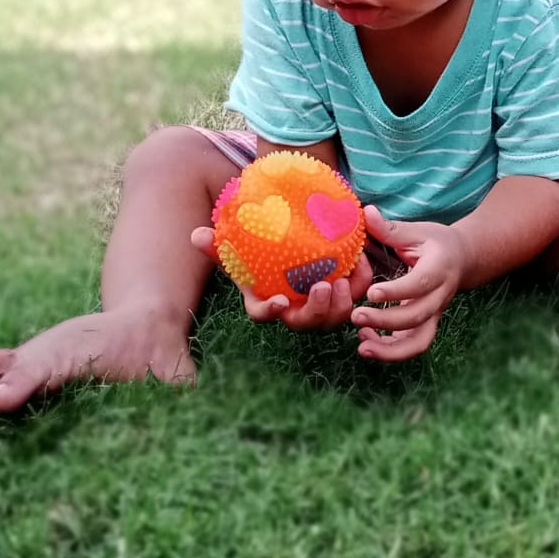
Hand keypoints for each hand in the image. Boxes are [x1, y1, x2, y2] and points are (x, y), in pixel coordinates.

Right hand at [191, 227, 373, 331]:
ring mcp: (321, 306)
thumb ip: (219, 244)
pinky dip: (361, 282)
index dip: (270, 311)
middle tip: (323, 286)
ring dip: (341, 303)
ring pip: (334, 317)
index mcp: (266, 301)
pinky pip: (356, 295)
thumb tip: (197, 235)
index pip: (263, 314)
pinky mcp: (343, 295)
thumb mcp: (240, 249)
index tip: (280, 301)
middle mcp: (294, 310)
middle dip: (317, 310)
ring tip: (343, 280)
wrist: (291, 244)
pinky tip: (360, 259)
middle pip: (306, 322)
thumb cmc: (262, 252)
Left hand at [349, 206, 466, 361]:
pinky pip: (413, 346)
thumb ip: (390, 229)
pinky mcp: (427, 324)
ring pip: (419, 342)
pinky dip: (391, 352)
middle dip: (385, 321)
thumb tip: (366, 213)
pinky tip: (366, 344)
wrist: (462, 259)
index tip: (370, 293)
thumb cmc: (436, 242)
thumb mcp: (417, 231)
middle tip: (356, 316)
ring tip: (362, 345)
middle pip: (416, 317)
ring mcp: (434, 314)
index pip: (418, 284)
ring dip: (391, 350)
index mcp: (438, 269)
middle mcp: (439, 296)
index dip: (395, 291)